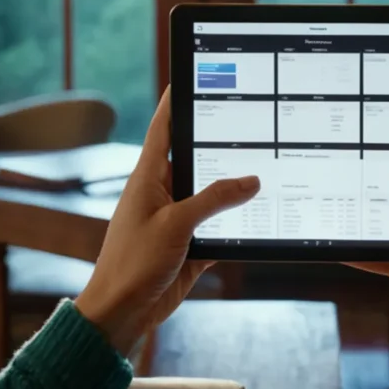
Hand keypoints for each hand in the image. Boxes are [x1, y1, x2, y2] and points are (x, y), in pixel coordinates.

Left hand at [74, 88, 260, 354]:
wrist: (123, 312)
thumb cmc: (132, 264)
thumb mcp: (176, 224)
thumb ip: (214, 200)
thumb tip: (249, 181)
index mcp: (148, 178)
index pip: (163, 129)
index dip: (174, 102)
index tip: (189, 77)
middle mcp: (162, 193)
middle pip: (195, 159)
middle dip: (219, 145)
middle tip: (248, 122)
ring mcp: (177, 219)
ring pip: (211, 194)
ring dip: (232, 188)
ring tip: (264, 166)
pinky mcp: (190, 245)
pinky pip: (218, 226)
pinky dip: (236, 222)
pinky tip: (259, 215)